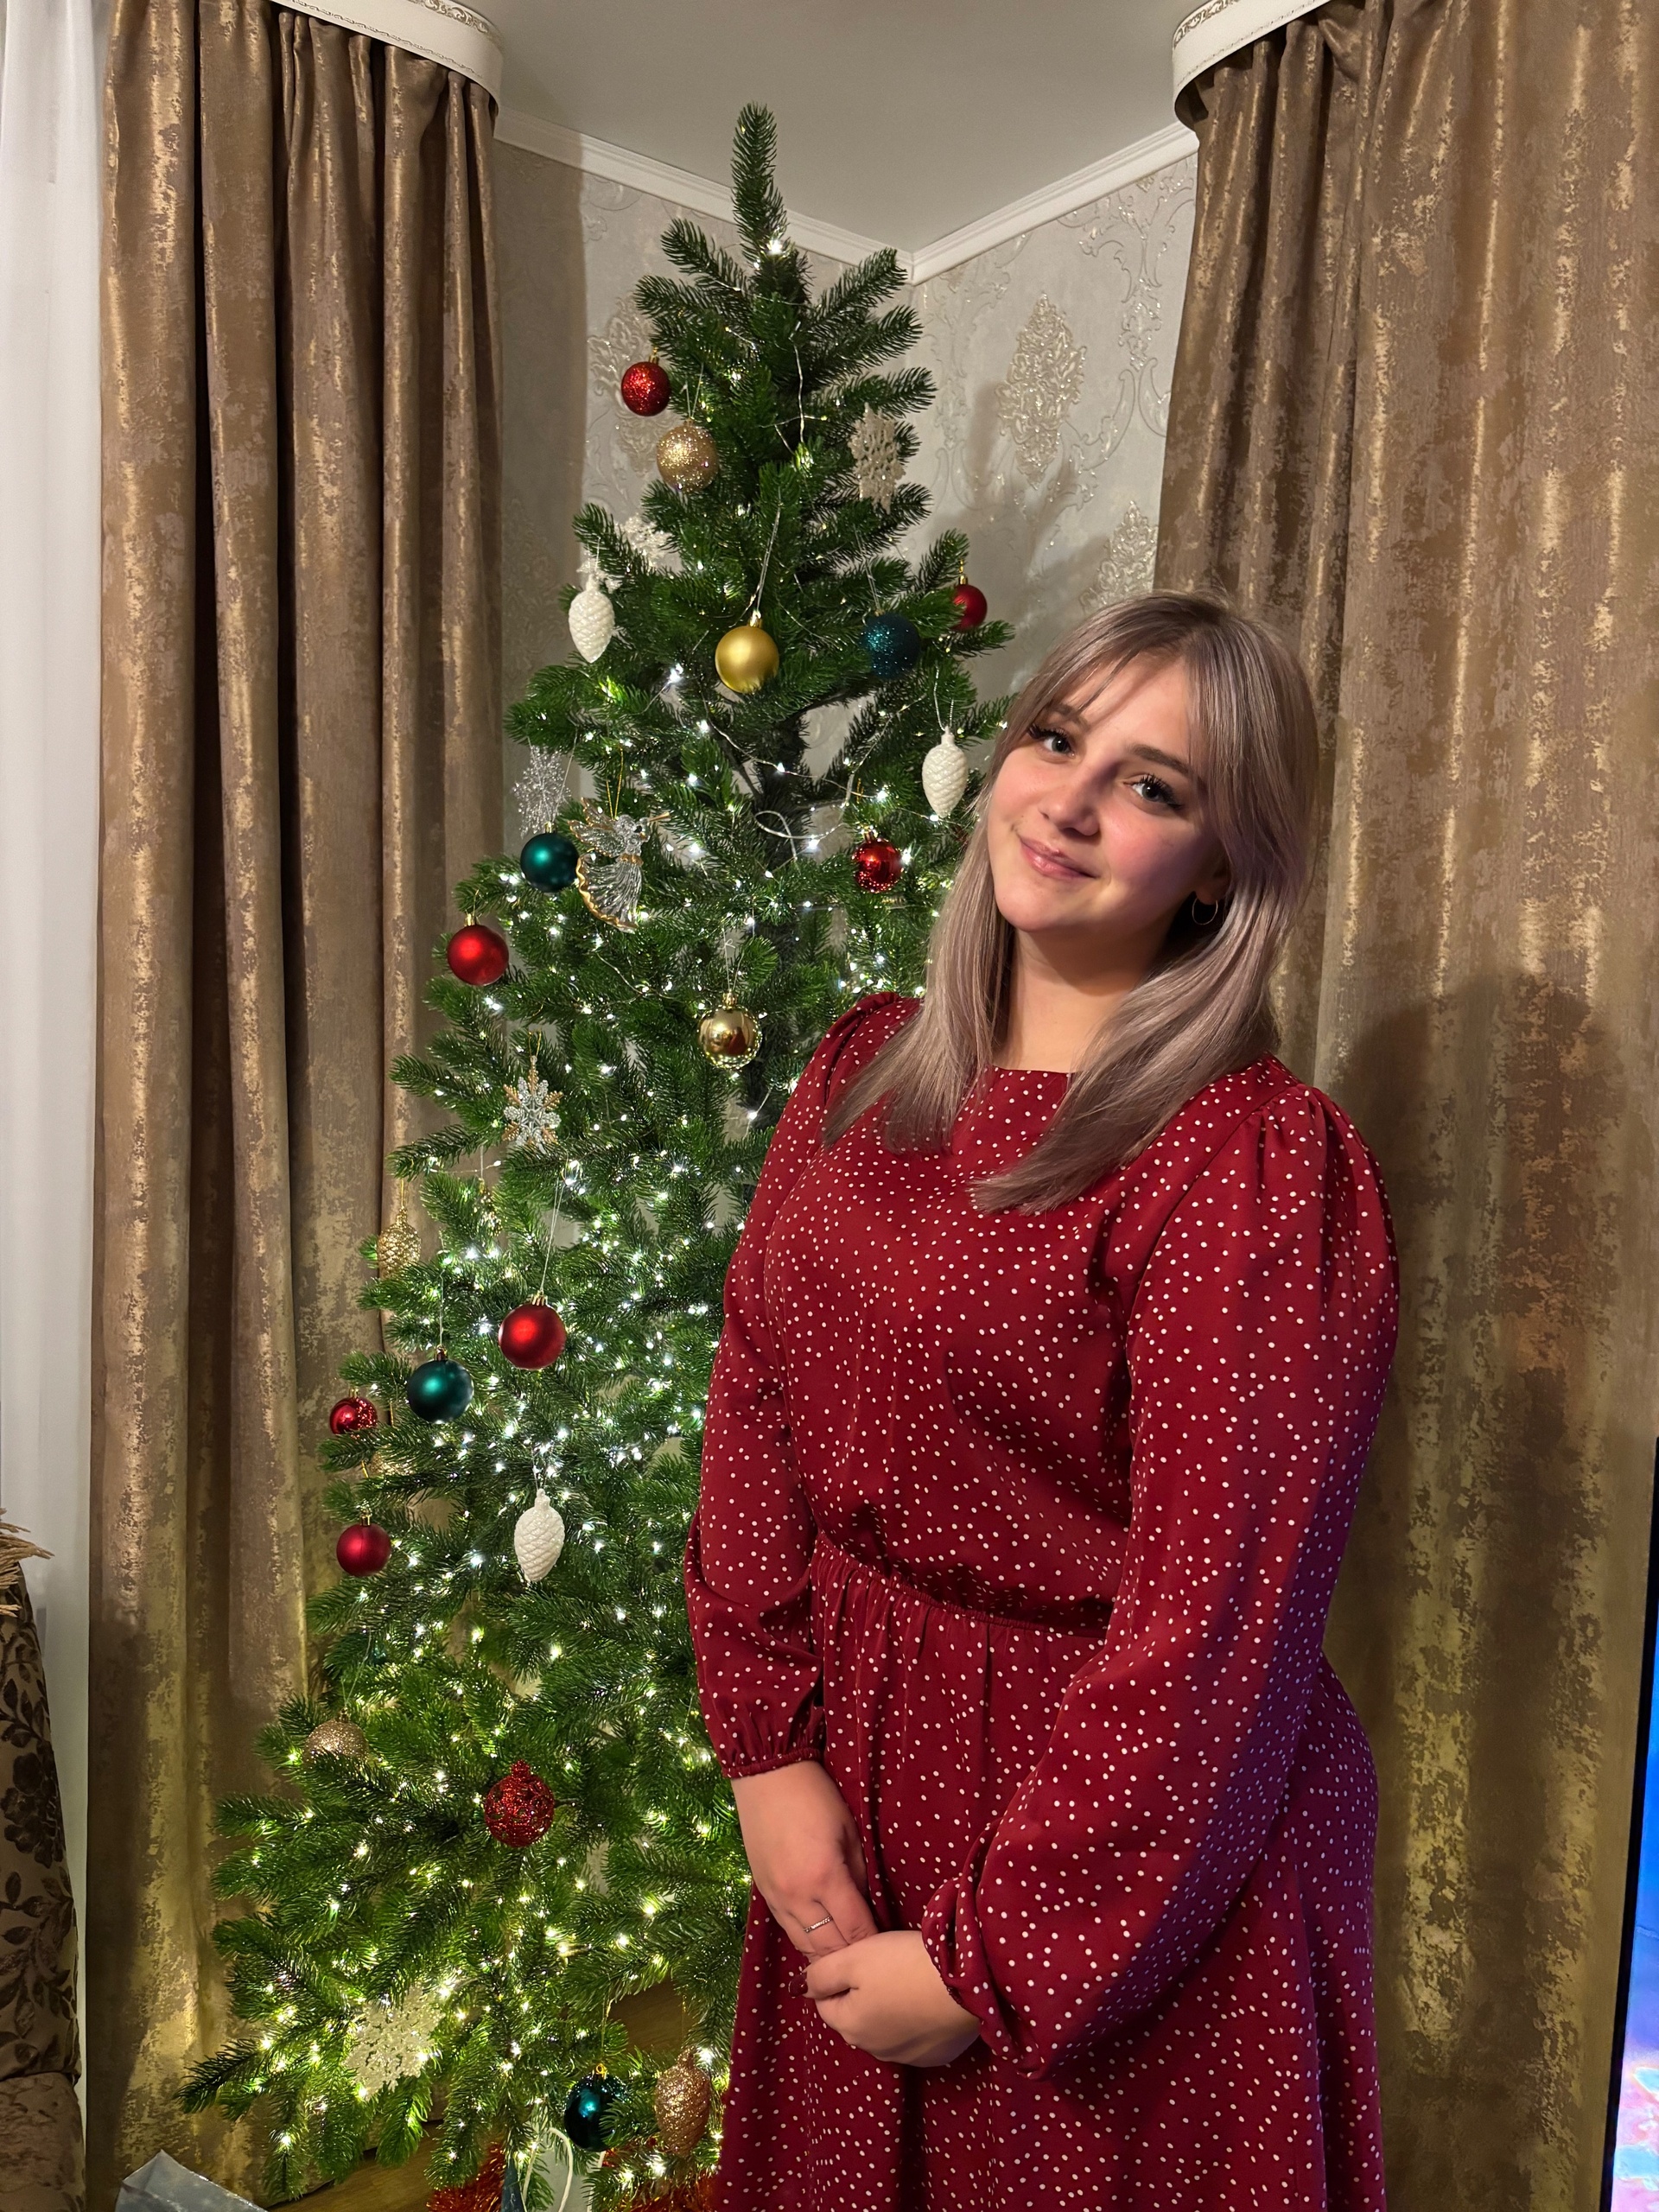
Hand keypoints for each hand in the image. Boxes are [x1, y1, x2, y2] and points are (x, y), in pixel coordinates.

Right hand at [729, 1760, 878, 1958]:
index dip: (873, 1944)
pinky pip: (788, 1931)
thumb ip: (859, 1875)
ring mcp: (777, 1898)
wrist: (766, 1777)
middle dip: (852, 1956)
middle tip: (872, 1959)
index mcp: (825, 1877)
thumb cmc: (816, 1797)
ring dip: (828, 1955)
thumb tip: (865, 1907)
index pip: (855, 1929)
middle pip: (830, 1947)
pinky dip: (806, 1941)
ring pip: (805, 1947)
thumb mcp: (850, 1832)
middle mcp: (798, 1896)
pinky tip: (821, 1944)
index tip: (888, 1950)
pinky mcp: (764, 1894)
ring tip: (847, 1960)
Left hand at [805, 1929, 981, 2066]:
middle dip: (861, 1996)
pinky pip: (915, 2037)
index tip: (858, 1956)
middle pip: (855, 2018)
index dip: (836, 1977)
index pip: (826, 2003)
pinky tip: (927, 2000)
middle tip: (883, 1964)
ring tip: (908, 1979)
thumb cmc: (904, 1964)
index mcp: (850, 2026)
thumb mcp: (855, 1957)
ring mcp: (908, 2057)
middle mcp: (874, 2050)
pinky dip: (916, 2021)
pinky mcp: (937, 2055)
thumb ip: (821, 1973)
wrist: (966, 1982)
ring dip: (888, 2010)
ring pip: (885, 2030)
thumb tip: (799, 1987)